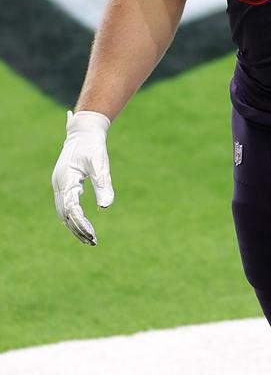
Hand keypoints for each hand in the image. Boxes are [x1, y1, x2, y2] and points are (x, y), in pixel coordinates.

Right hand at [52, 110, 114, 244]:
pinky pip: (65, 206)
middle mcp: (59, 185)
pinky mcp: (63, 185)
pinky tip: (84, 226)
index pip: (70, 208)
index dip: (81, 223)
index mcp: (66, 179)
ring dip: (75, 226)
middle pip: (65, 214)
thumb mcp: (100, 164)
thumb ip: (103, 183)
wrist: (84, 132)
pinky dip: (73, 218)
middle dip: (78, 229)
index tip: (93, 235)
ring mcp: (59, 185)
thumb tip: (106, 206)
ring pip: (63, 212)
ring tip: (91, 239)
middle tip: (93, 242)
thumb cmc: (93, 146)